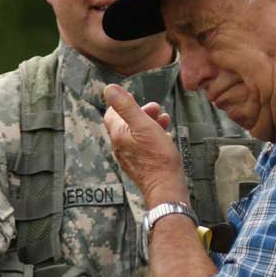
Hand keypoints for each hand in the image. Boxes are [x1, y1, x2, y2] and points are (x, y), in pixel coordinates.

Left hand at [103, 84, 188, 205]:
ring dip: (150, 124)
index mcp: (118, 135)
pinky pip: (143, 146)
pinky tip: (166, 137)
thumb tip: (109, 88)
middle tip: (157, 108)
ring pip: (137, 135)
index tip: (135, 96)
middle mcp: (120, 147)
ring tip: (165, 120)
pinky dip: (153, 137)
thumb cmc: (158, 157)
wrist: (166, 187)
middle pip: (126, 123)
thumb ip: (126, 106)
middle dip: (142, 112)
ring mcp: (130, 158)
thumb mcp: (144, 125)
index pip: (112, 113)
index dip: (122, 102)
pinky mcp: (140, 166)